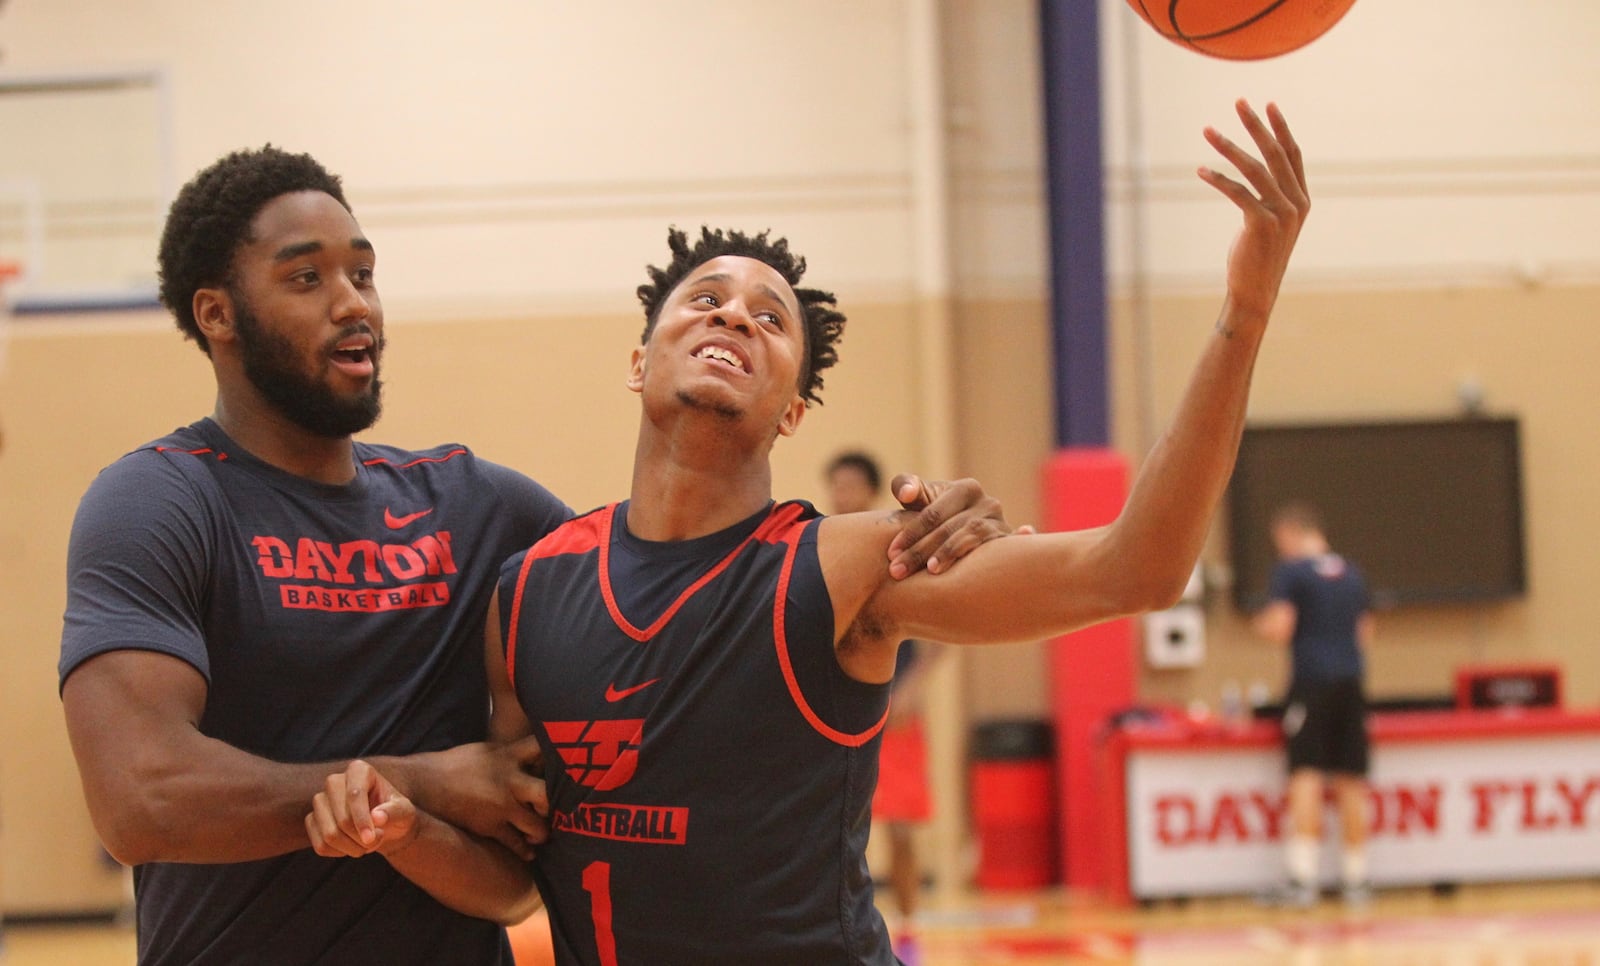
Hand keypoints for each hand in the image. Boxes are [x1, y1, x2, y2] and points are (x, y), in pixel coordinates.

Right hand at [307, 759, 417, 857]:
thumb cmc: (395, 813)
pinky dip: (339, 853)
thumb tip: (377, 817)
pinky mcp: (312, 820)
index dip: (362, 819)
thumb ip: (394, 811)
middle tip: (376, 840)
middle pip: (342, 819)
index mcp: (358, 770)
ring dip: (352, 848)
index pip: (354, 794)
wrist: (383, 825)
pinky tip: (351, 847)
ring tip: (367, 844)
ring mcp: (319, 800)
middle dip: (361, 838)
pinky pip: (320, 846)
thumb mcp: (404, 811)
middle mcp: (334, 781)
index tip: (371, 838)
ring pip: (329, 834)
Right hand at [424, 737, 549, 859]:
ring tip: (543, 833)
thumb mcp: (485, 750)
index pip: (542, 747)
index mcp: (507, 755)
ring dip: (543, 831)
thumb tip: (528, 754)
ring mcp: (501, 805)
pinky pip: (517, 843)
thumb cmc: (453, 765)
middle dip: (557, 802)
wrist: (422, 785)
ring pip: (538, 824)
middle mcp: (510, 780)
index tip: (567, 763)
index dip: (558, 754)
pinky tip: (529, 852)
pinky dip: (525, 850)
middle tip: (559, 807)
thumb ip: (508, 754)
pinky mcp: (490, 826)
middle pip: (548, 791)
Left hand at [885, 475, 1033, 578]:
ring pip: (971, 538)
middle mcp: (988, 503)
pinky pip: (1002, 548)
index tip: (891, 554)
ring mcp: (1001, 523)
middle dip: (921, 550)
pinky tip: (1023, 536)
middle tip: (898, 570)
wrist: (962, 526)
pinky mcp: (1008, 543)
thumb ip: (907, 487)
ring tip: (930, 571)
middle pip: (949, 528)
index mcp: (966, 489)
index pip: (933, 514)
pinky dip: (1007, 547)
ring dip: (949, 554)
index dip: (910, 533)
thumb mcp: (921, 499)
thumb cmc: (935, 514)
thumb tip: (906, 493)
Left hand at [1198, 100, 1309, 322]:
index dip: (1280, 129)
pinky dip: (1218, 179)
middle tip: (1239, 102)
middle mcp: (1296, 203)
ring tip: (1208, 131)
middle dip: (1256, 125)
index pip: (1292, 155)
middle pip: (1275, 154)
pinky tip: (1201, 170)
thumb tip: (1257, 172)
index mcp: (1302, 200)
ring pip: (1254, 169)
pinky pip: (1237, 192)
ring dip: (1229, 147)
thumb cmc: (1258, 256)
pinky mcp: (1262, 224)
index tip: (1268, 105)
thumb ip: (1272, 197)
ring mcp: (1282, 214)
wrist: (1255, 290)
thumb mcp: (1271, 222)